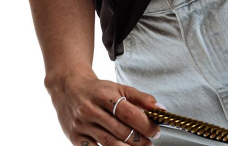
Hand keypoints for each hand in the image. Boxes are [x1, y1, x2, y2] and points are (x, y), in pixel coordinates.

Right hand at [47, 67, 162, 144]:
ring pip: (110, 144)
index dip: (146, 124)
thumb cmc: (97, 89)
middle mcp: (91, 110)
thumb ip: (139, 98)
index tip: (156, 130)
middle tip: (150, 142)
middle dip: (140, 140)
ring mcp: (82, 125)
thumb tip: (160, 109)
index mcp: (104, 95)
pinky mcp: (75, 137)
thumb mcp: (117, 87)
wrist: (68, 87)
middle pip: (121, 131)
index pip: (129, 113)